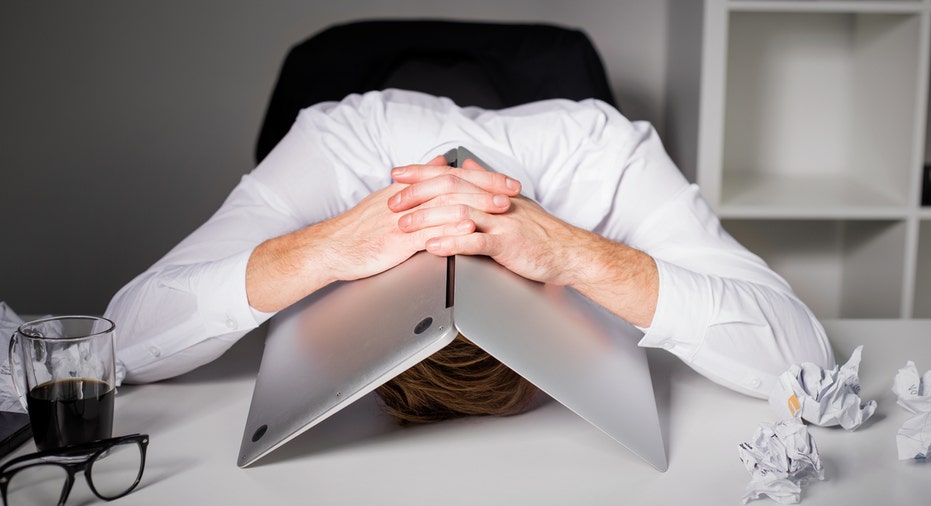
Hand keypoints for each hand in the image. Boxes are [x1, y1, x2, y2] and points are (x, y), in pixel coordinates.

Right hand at [246, 156, 523, 312]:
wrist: (330, 248)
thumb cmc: (359, 230)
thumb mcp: (390, 200)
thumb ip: (418, 181)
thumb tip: (441, 161)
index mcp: (408, 189)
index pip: (451, 175)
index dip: (481, 177)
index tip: (506, 180)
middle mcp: (408, 199)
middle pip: (454, 184)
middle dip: (488, 187)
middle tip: (514, 189)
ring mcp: (403, 219)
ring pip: (445, 205)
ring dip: (477, 204)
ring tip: (501, 208)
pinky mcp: (396, 240)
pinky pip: (428, 230)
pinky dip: (450, 227)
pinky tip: (469, 228)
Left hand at [393, 158, 658, 326]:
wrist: (568, 252)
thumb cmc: (539, 231)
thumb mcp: (511, 201)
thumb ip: (485, 183)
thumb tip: (466, 166)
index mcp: (491, 190)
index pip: (451, 174)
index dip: (421, 172)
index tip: (397, 173)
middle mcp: (494, 201)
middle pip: (449, 188)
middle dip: (416, 194)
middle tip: (392, 202)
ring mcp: (501, 221)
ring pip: (458, 212)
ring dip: (427, 218)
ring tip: (404, 226)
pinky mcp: (507, 244)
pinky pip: (475, 242)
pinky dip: (451, 242)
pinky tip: (433, 247)